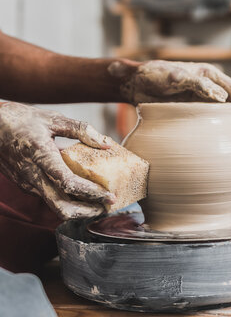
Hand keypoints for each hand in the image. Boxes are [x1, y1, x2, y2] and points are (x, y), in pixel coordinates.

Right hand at [0, 102, 114, 219]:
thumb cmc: (21, 120)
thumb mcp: (53, 119)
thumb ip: (81, 130)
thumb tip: (106, 143)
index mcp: (40, 156)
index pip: (68, 183)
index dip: (90, 193)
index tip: (109, 196)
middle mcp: (32, 175)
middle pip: (61, 206)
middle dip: (87, 211)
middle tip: (108, 206)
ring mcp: (27, 183)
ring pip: (55, 206)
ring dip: (79, 208)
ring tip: (100, 203)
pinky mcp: (26, 185)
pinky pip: (49, 198)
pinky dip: (69, 200)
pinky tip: (83, 194)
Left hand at [109, 60, 230, 143]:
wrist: (137, 84)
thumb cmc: (153, 75)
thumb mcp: (172, 76)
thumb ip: (195, 83)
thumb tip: (221, 97)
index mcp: (210, 74)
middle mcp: (212, 88)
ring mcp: (206, 102)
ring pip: (230, 116)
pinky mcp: (198, 115)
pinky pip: (215, 124)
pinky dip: (225, 135)